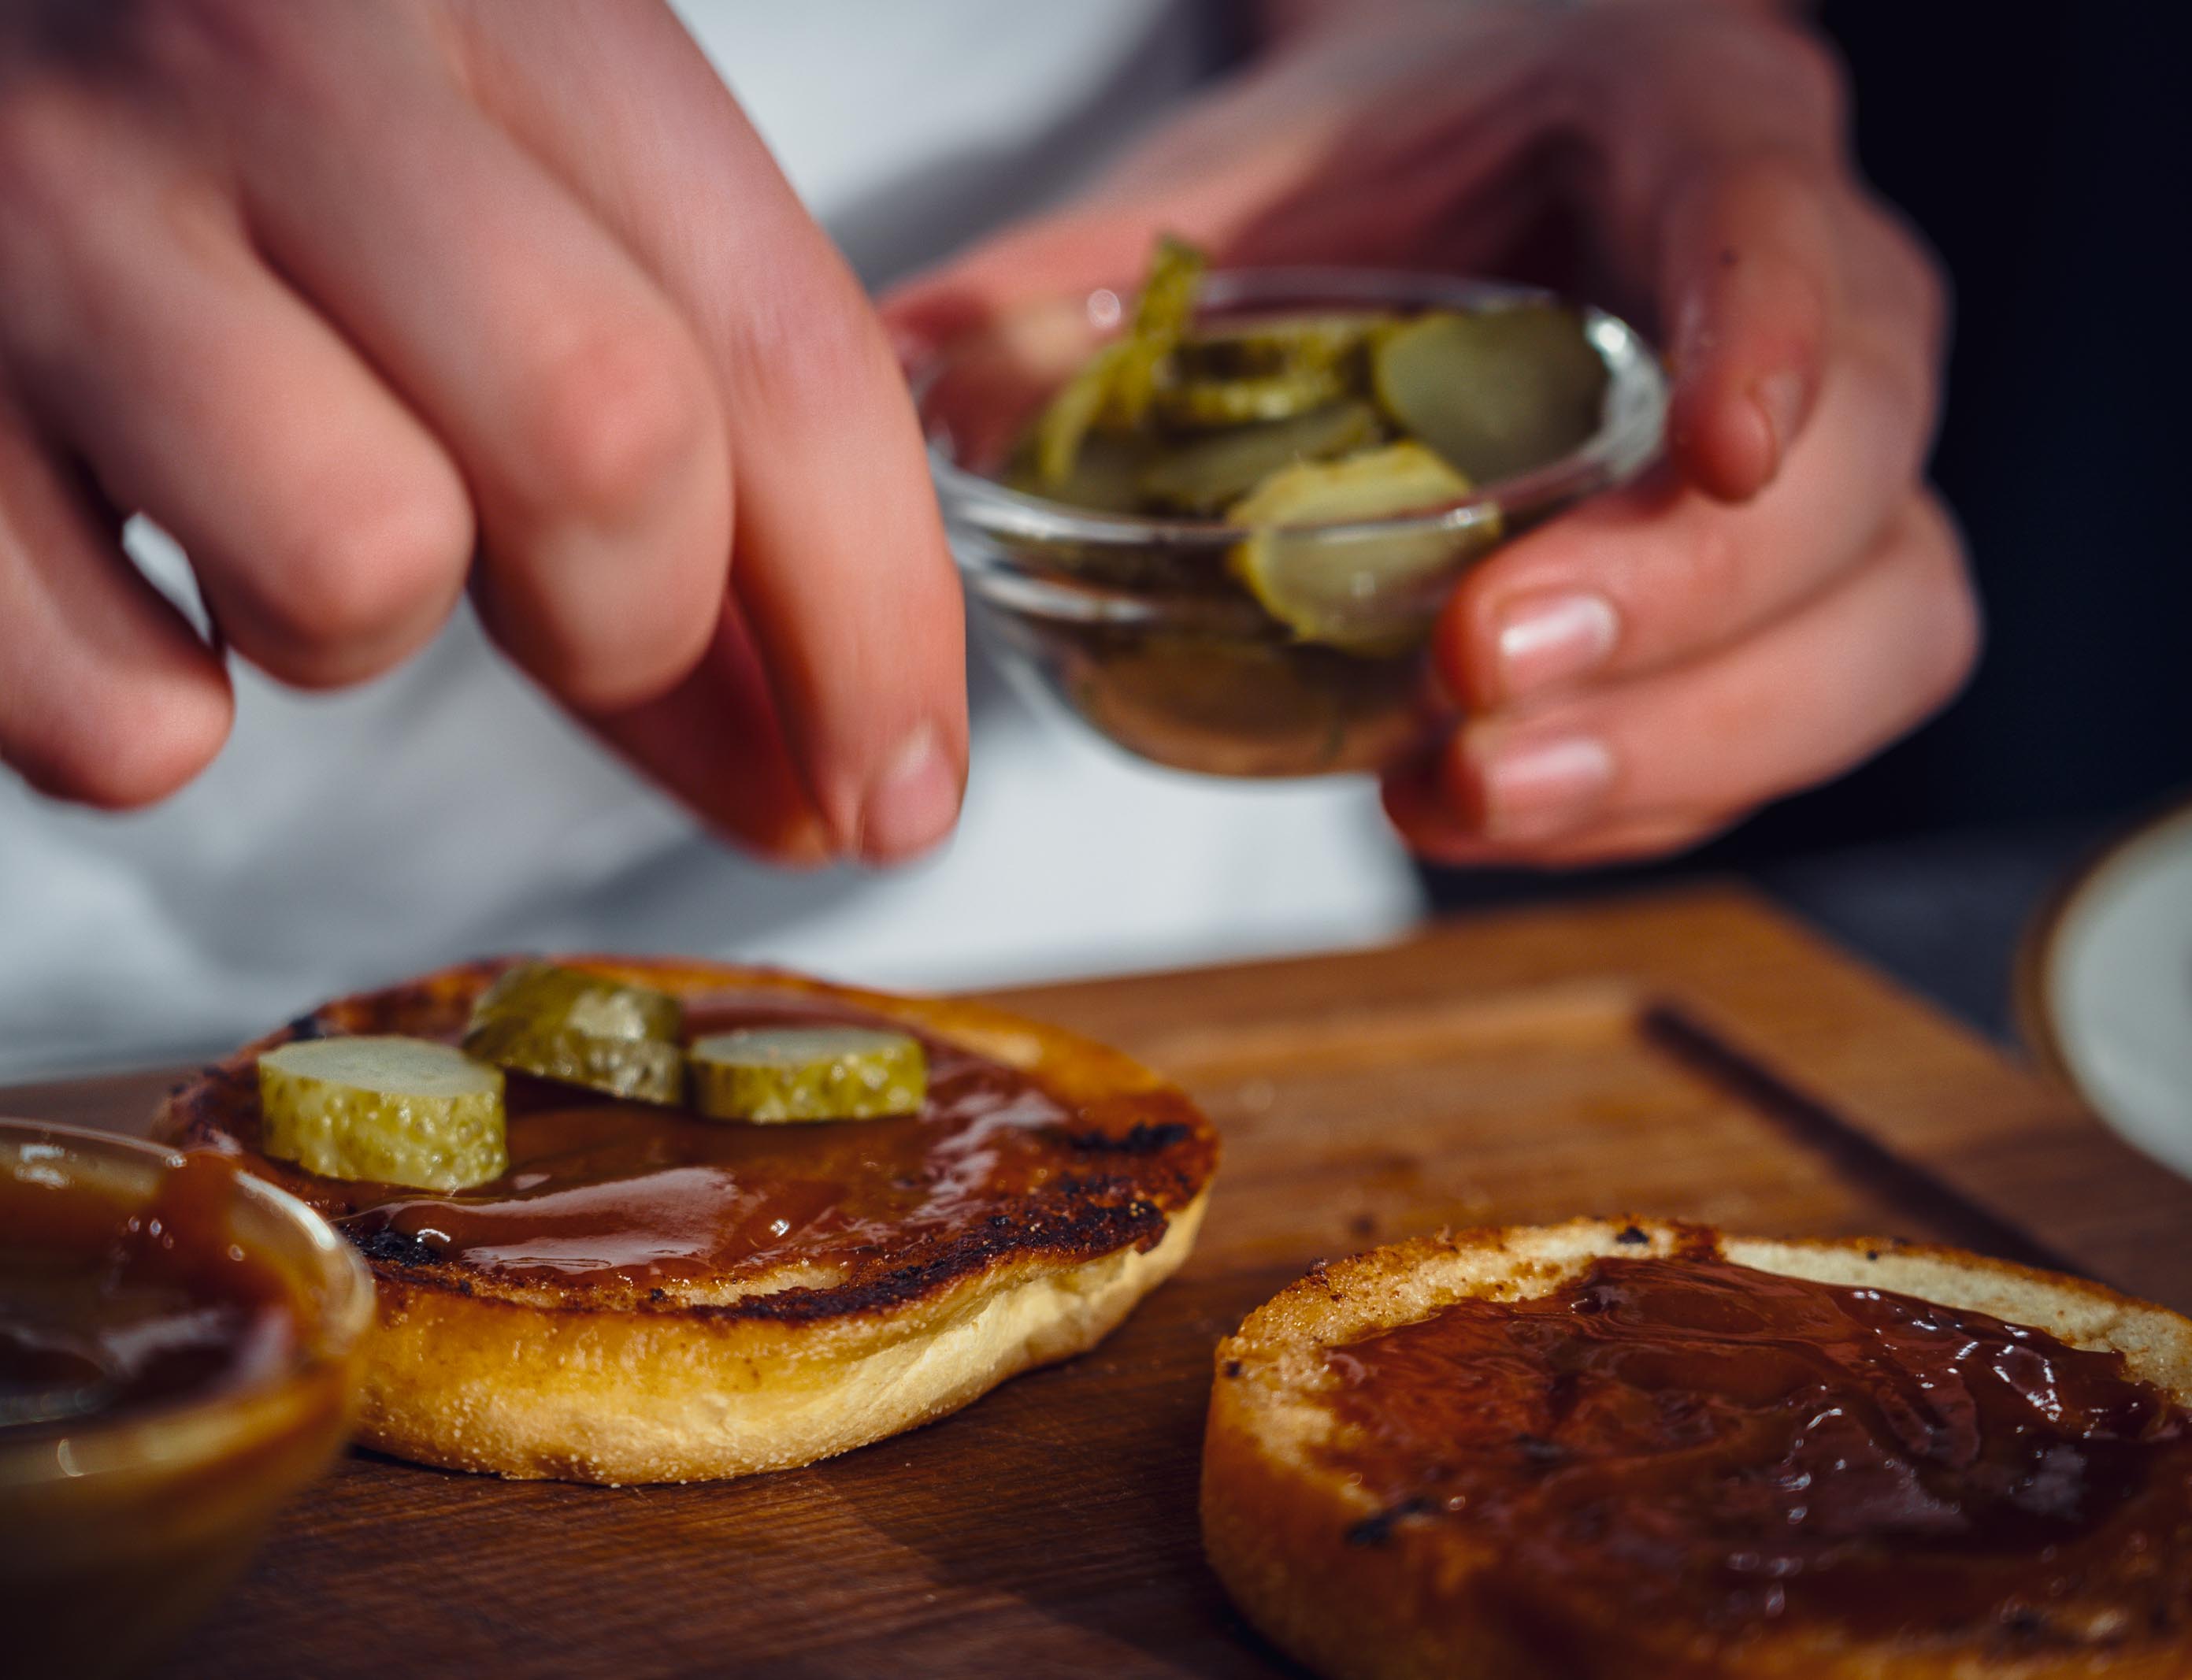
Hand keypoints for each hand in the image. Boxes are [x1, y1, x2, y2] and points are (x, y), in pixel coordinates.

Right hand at [0, 0, 964, 862]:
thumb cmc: (133, 71)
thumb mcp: (442, 133)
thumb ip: (651, 385)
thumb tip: (830, 733)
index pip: (777, 334)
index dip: (880, 613)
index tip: (900, 780)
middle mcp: (256, 59)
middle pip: (615, 452)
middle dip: (649, 627)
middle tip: (576, 630)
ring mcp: (29, 233)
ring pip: (367, 572)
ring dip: (372, 638)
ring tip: (281, 536)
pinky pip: (111, 717)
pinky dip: (149, 713)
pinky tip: (103, 580)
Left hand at [887, 0, 1972, 864]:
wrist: (1481, 177)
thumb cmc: (1390, 163)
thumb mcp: (1242, 180)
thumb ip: (1085, 272)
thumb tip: (893, 374)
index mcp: (1689, 133)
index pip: (1780, 218)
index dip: (1768, 340)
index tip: (1705, 452)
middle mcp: (1808, 304)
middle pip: (1860, 477)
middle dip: (1686, 613)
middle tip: (1482, 683)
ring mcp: (1818, 462)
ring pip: (1882, 623)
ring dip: (1689, 741)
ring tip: (1471, 794)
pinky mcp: (1784, 595)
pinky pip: (1791, 719)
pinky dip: (1650, 788)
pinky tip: (1486, 804)